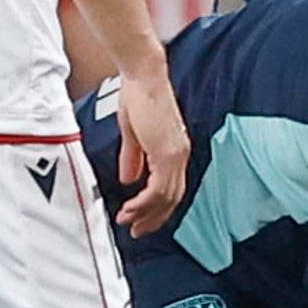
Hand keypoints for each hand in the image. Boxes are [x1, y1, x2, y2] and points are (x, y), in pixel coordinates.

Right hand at [113, 63, 190, 236]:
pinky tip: (131, 208)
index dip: (156, 207)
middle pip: (172, 199)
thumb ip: (133, 158)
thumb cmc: (138, 97)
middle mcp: (179, 155)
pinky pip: (158, 187)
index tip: (139, 218)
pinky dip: (145, 202)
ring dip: (145, 213)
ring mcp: (175, 155)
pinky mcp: (166, 152)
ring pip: (166, 197)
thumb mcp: (133, 134)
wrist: (142, 76)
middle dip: (153, 218)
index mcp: (175, 151)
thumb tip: (129, 179)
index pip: (171, 189)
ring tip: (128, 222)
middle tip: (136, 230)